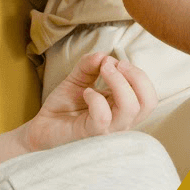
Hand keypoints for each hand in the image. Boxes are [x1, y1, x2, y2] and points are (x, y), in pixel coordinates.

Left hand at [18, 53, 156, 152]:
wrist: (41, 127)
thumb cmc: (64, 106)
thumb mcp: (77, 79)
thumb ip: (89, 65)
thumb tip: (103, 55)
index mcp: (122, 108)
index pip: (148, 95)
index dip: (138, 74)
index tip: (116, 61)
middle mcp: (121, 121)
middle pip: (148, 103)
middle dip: (136, 77)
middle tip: (113, 65)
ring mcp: (108, 130)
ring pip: (130, 108)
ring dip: (118, 82)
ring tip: (102, 70)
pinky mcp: (91, 134)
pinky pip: (102, 117)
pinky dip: (96, 98)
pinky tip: (85, 92)